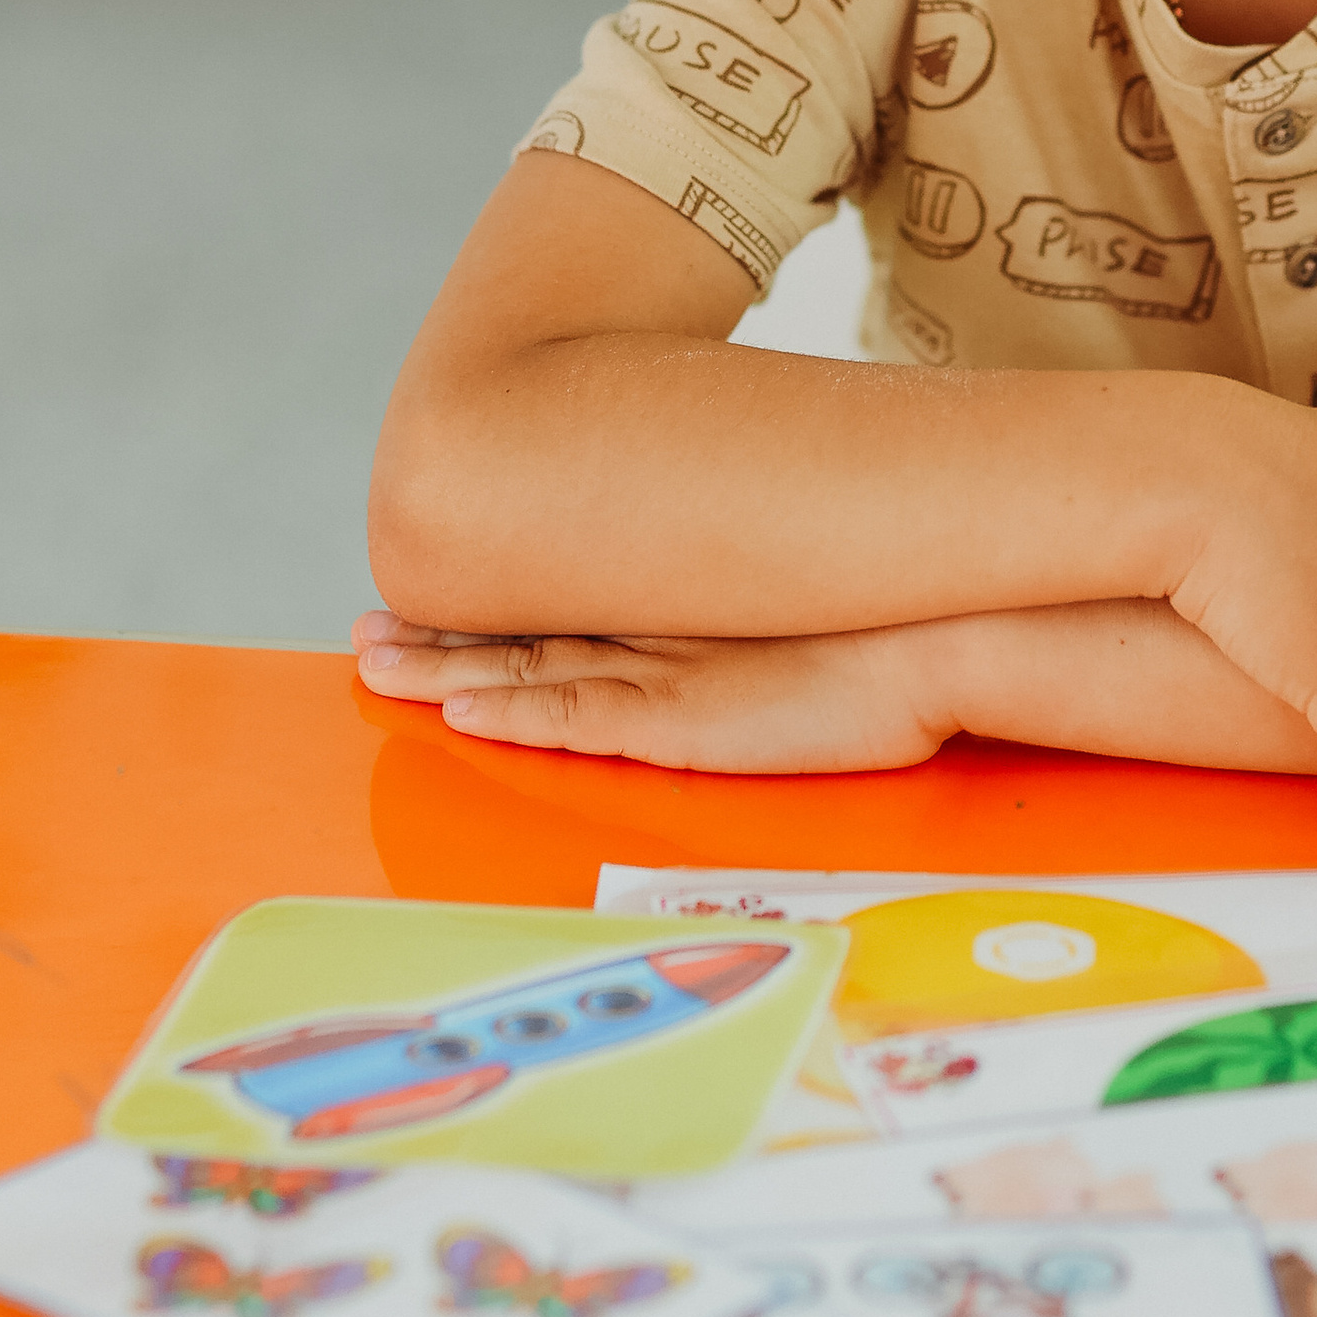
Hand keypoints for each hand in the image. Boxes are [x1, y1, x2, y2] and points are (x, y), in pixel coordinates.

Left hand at [352, 611, 950, 775]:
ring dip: (448, 670)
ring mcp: (669, 674)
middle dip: (441, 634)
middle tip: (367, 630)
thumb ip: (755, 620)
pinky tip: (463, 705)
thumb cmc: (897, 631)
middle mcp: (662, 636)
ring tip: (377, 662)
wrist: (950, 633)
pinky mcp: (684, 718)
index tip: (426, 597)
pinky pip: (579, 716)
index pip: (567, 608)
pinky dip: (518, 710)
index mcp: (684, 612)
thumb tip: (743, 613)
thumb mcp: (809, 624)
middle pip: (528, 631)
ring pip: (531, 669)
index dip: (492, 607)